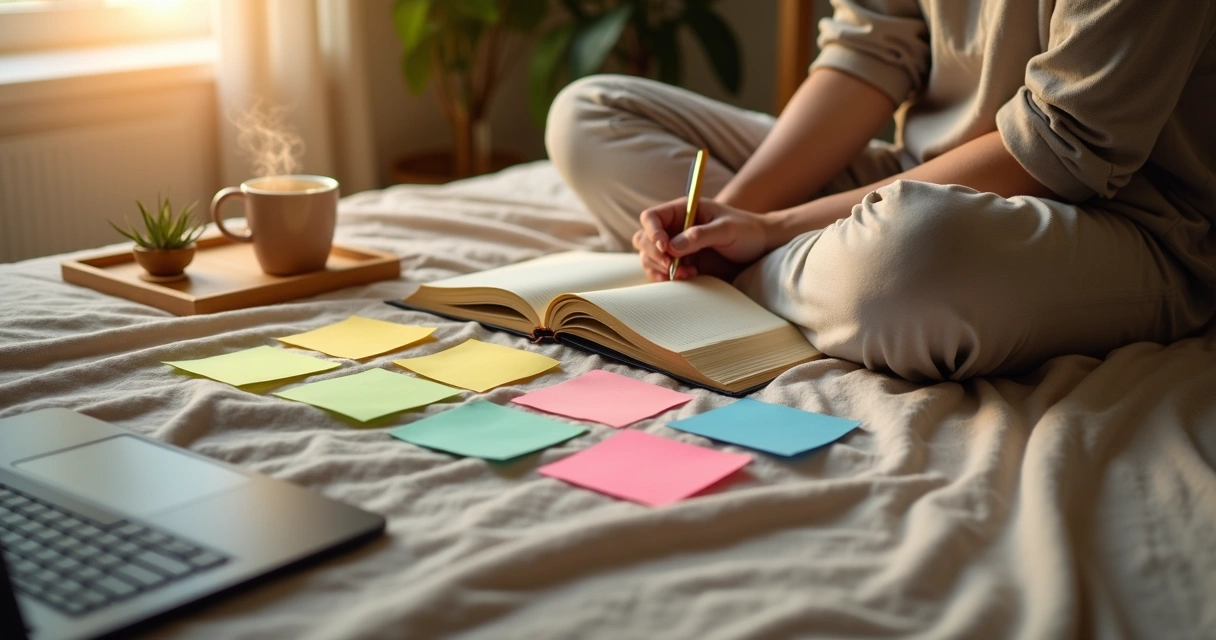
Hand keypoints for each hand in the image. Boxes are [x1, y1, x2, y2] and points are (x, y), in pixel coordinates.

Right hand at [631, 197, 770, 281]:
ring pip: (650, 258)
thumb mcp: (726, 229)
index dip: (652, 232)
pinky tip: (687, 278)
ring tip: (685, 273)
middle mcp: (675, 229)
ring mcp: (677, 248)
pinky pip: (662, 273)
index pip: (651, 217)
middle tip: (672, 266)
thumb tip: (672, 247)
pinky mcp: (683, 265)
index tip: (665, 248)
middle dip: (654, 254)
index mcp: (682, 211)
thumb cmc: (747, 230)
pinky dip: (668, 279)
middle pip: (644, 239)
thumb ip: (700, 235)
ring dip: (660, 269)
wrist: (761, 247)